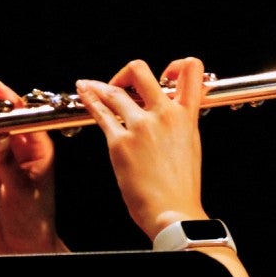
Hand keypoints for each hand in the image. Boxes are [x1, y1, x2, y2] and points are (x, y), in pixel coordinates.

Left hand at [74, 57, 208, 239]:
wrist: (173, 212)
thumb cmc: (181, 186)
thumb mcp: (191, 145)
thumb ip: (182, 122)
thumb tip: (175, 111)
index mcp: (186, 115)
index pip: (191, 69)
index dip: (175, 65)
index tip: (164, 74)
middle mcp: (165, 114)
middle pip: (141, 70)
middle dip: (127, 73)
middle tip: (122, 84)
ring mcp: (141, 126)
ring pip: (115, 90)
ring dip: (100, 87)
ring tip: (90, 86)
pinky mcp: (120, 142)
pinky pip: (101, 114)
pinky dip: (90, 101)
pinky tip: (84, 95)